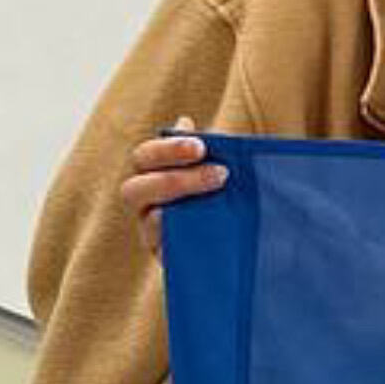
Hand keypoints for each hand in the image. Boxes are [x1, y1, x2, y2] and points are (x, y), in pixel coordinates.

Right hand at [124, 120, 228, 251]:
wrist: (249, 244)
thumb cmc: (229, 194)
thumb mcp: (223, 169)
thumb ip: (206, 149)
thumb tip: (183, 122)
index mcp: (153, 176)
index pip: (145, 157)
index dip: (169, 149)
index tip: (202, 146)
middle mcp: (145, 205)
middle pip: (135, 190)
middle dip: (175, 180)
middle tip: (221, 174)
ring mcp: (153, 236)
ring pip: (150, 222)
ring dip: (183, 210)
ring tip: (221, 200)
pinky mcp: (169, 262)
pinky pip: (168, 253)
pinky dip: (187, 240)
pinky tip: (212, 230)